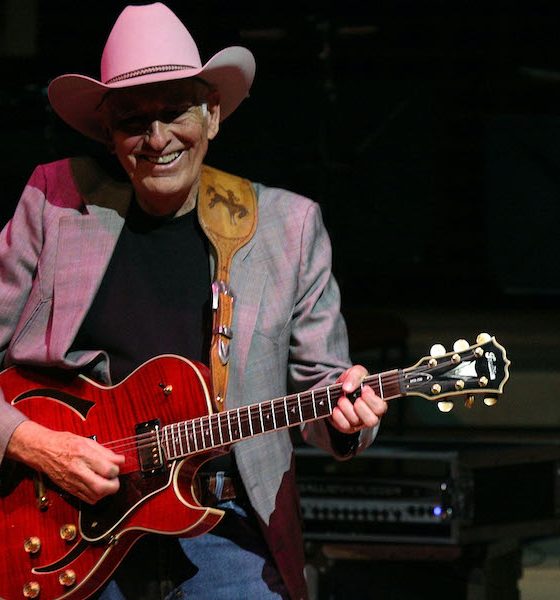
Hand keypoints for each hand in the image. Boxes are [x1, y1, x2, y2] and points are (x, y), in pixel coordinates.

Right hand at [7, 420, 124, 503]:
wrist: (44, 451)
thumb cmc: (65, 443)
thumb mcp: (87, 441)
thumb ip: (105, 452)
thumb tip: (120, 460)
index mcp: (84, 455)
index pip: (108, 469)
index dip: (116, 469)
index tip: (117, 466)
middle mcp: (78, 470)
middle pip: (102, 487)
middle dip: (114, 485)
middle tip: (114, 478)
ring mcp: (73, 482)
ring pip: (96, 496)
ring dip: (106, 492)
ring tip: (106, 482)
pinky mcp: (69, 490)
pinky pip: (87, 499)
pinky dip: (96, 496)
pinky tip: (97, 487)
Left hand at [329, 365, 387, 434]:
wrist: (338, 389)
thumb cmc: (353, 382)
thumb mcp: (356, 372)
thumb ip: (355, 376)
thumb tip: (348, 388)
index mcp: (377, 402)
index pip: (380, 407)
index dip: (372, 400)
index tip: (364, 389)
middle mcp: (370, 415)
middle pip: (372, 421)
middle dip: (361, 409)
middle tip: (355, 399)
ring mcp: (358, 422)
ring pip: (356, 422)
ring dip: (347, 409)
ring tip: (342, 399)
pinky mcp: (347, 427)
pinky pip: (344, 426)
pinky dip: (339, 416)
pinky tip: (336, 408)